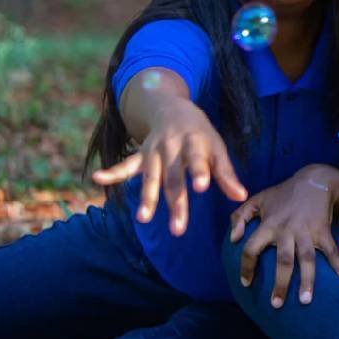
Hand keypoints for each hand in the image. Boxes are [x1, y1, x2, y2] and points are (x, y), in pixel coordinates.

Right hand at [92, 97, 245, 235]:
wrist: (172, 109)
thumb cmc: (201, 135)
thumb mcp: (217, 148)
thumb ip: (227, 174)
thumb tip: (241, 197)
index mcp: (195, 142)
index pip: (198, 159)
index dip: (199, 172)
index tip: (201, 187)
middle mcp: (172, 147)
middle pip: (174, 177)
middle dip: (176, 203)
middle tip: (178, 229)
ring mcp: (154, 152)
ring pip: (151, 178)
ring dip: (147, 198)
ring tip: (144, 219)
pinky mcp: (140, 156)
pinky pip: (125, 165)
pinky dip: (111, 172)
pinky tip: (97, 178)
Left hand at [228, 164, 338, 308]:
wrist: (314, 180)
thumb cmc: (283, 194)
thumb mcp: (257, 200)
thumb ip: (239, 217)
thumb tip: (233, 240)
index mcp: (269, 224)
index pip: (252, 248)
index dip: (247, 266)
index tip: (246, 284)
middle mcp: (288, 230)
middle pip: (283, 260)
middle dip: (280, 283)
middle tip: (276, 305)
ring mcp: (307, 232)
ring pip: (307, 259)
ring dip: (307, 281)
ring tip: (305, 301)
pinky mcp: (323, 231)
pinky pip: (332, 251)